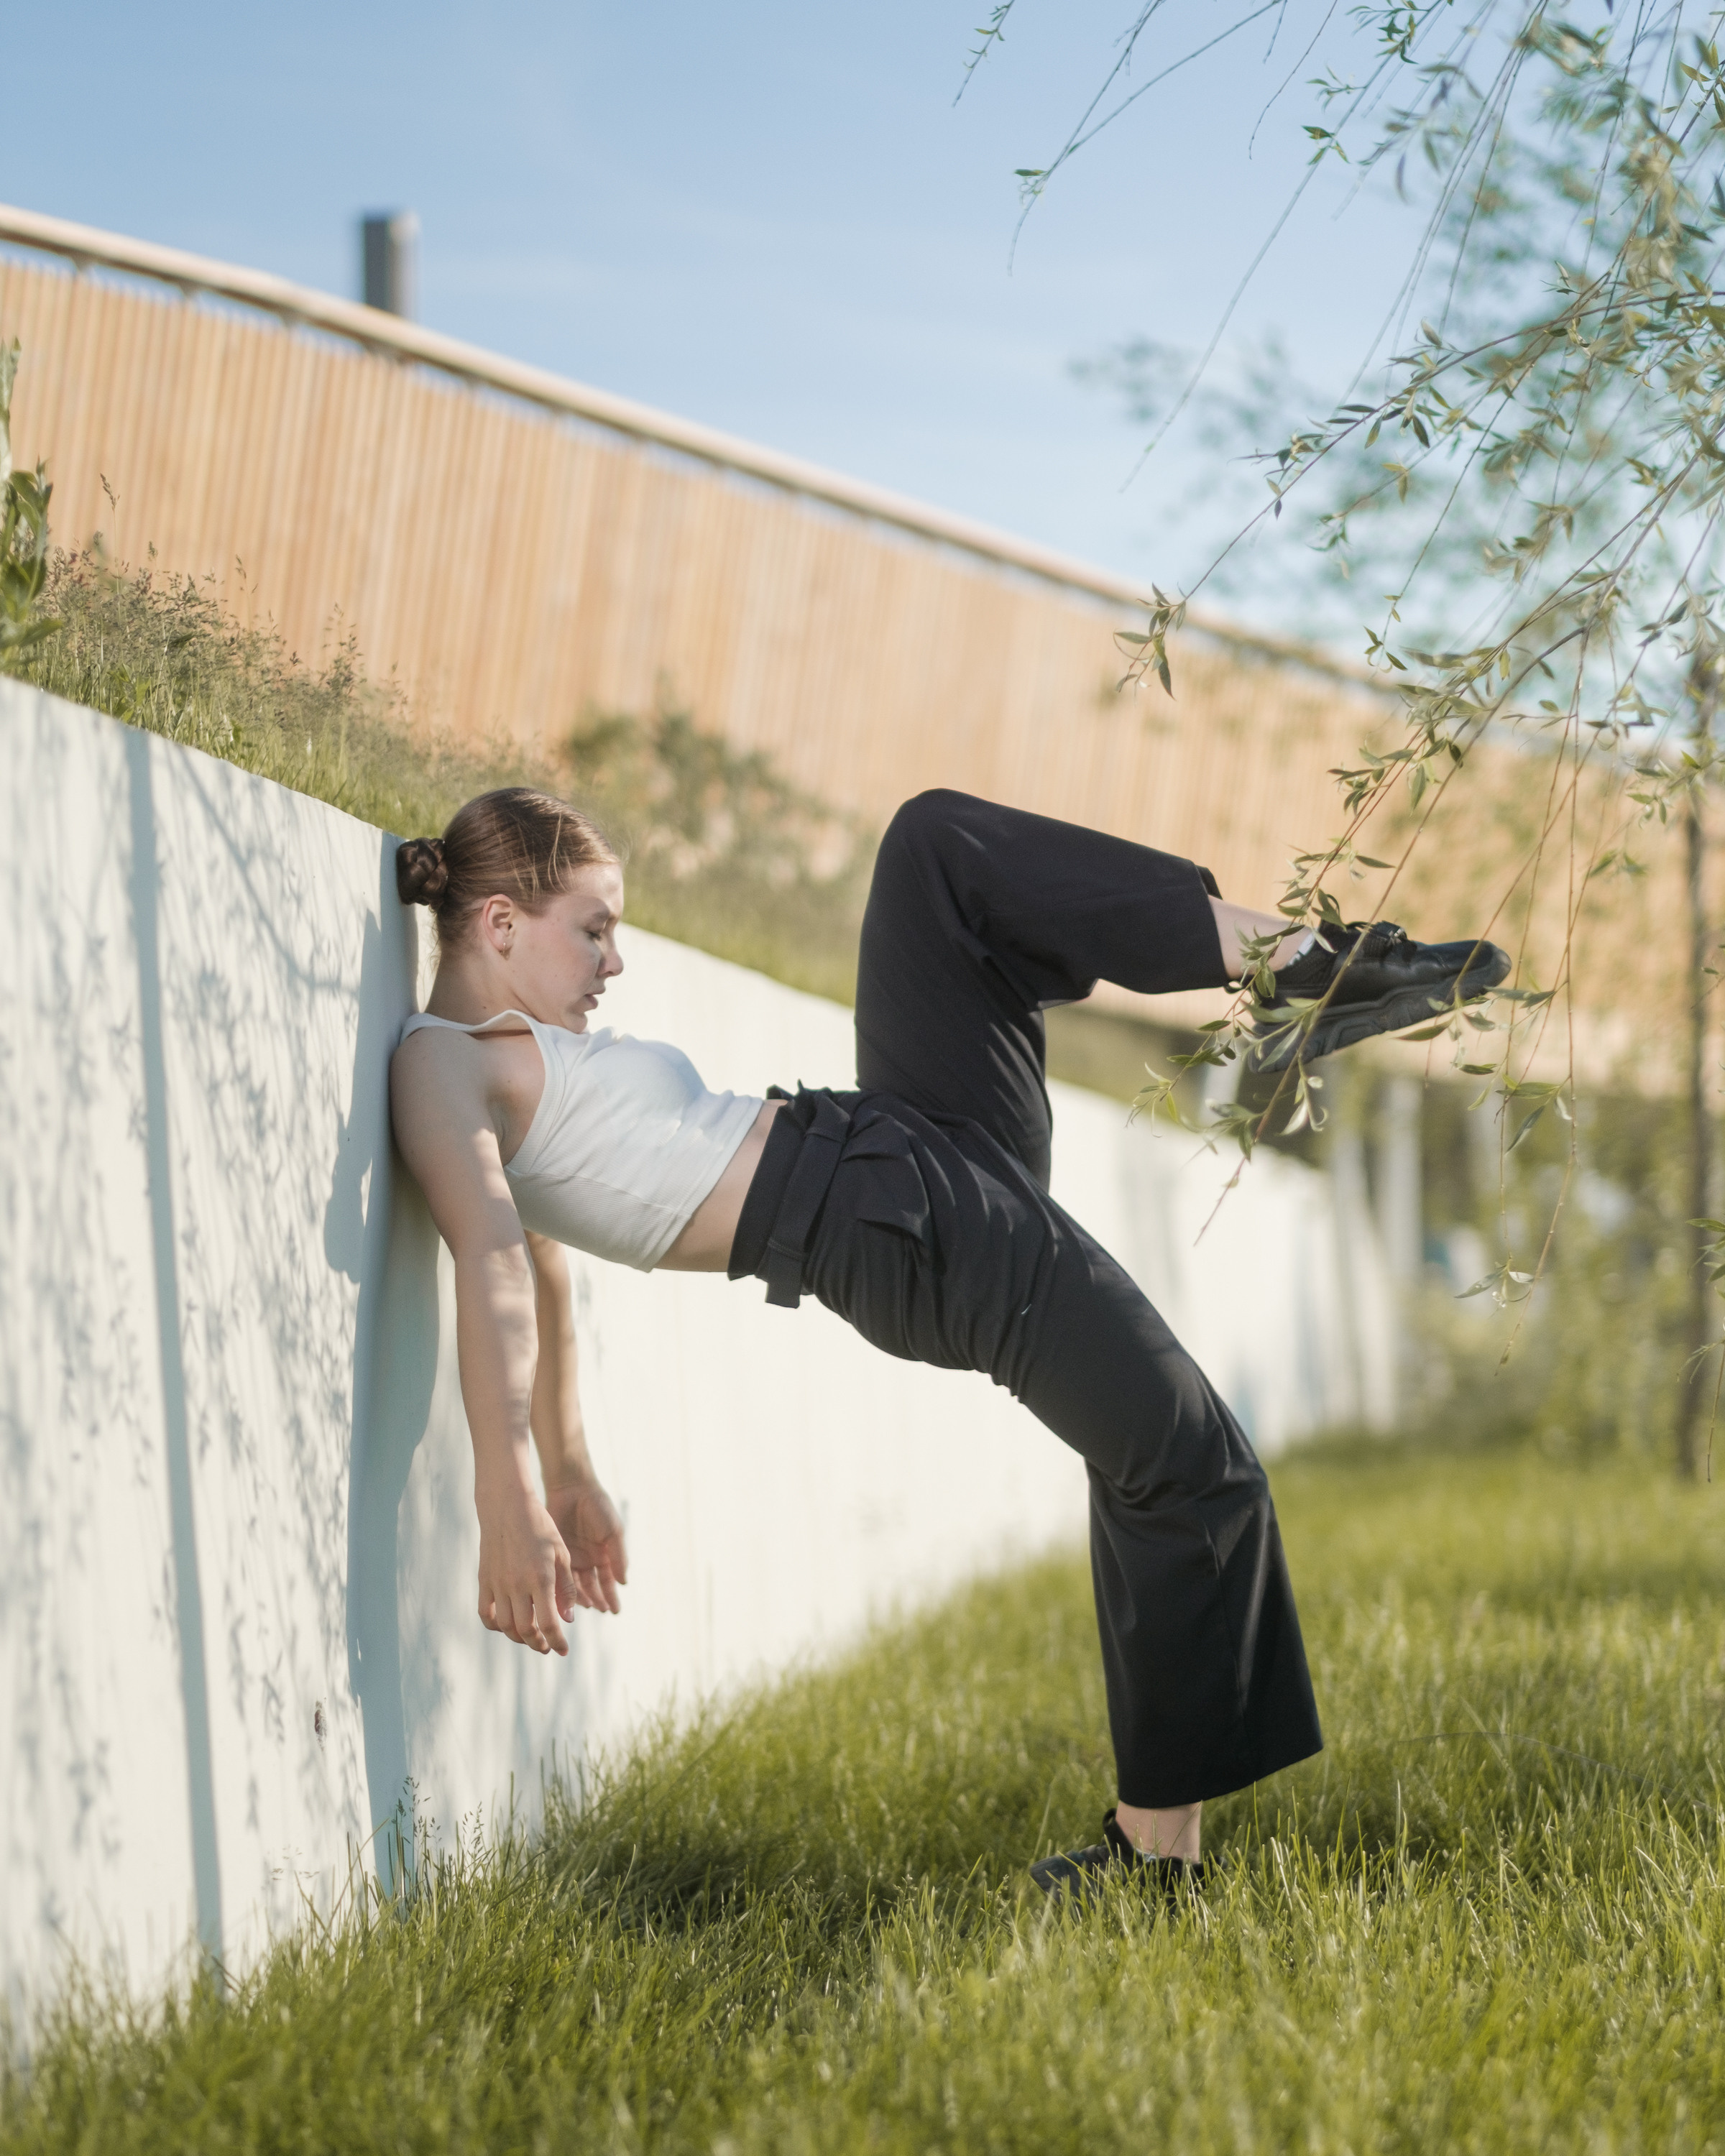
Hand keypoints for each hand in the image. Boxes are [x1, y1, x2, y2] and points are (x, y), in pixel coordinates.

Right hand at [475, 1484, 577, 1655]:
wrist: (507, 1506)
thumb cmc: (540, 1527)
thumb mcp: (561, 1553)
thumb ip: (566, 1588)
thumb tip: (568, 1620)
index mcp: (541, 1578)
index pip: (549, 1623)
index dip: (557, 1642)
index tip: (563, 1650)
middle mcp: (517, 1584)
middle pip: (525, 1630)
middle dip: (538, 1644)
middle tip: (547, 1646)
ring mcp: (498, 1583)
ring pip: (505, 1626)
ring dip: (519, 1638)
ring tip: (531, 1637)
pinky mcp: (484, 1580)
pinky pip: (486, 1613)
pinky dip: (495, 1626)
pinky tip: (507, 1625)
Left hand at [543, 1478, 628, 1615]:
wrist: (572, 1488)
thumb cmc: (597, 1506)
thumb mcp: (613, 1531)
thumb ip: (618, 1556)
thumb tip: (624, 1583)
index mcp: (602, 1554)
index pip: (607, 1581)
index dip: (611, 1596)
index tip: (615, 1611)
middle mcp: (586, 1559)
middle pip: (591, 1587)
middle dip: (596, 1600)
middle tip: (599, 1610)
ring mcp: (570, 1557)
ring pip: (574, 1585)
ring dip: (580, 1597)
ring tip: (584, 1606)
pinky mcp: (555, 1553)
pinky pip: (558, 1575)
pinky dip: (561, 1587)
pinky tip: (563, 1597)